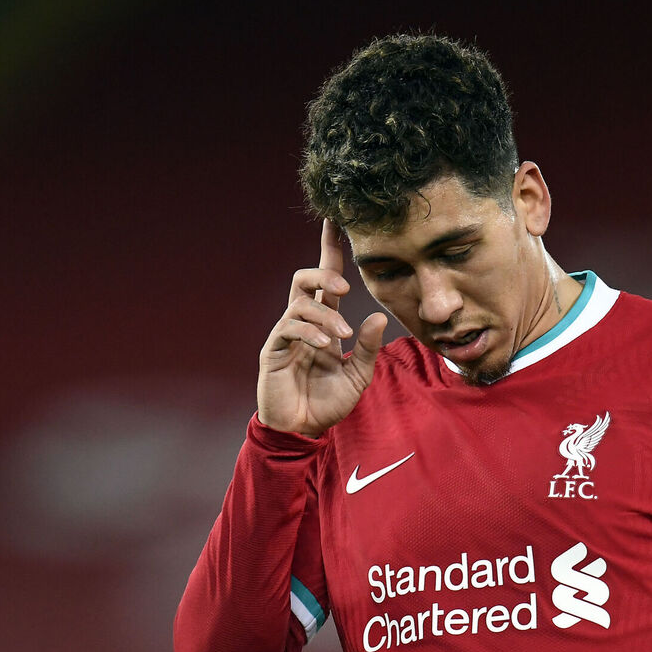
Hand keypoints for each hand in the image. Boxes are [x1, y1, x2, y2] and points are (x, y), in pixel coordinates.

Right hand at [257, 219, 387, 435]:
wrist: (303, 429)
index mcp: (324, 323)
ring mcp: (286, 335)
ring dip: (325, 316)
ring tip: (343, 337)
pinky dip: (310, 332)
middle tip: (345, 288)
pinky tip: (324, 346)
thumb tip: (377, 316)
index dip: (329, 250)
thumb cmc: (328, 401)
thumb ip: (369, 347)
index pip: (326, 280)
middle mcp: (303, 323)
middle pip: (304, 279)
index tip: (335, 222)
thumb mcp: (359, 375)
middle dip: (323, 274)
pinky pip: (289, 328)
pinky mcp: (273, 350)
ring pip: (299, 303)